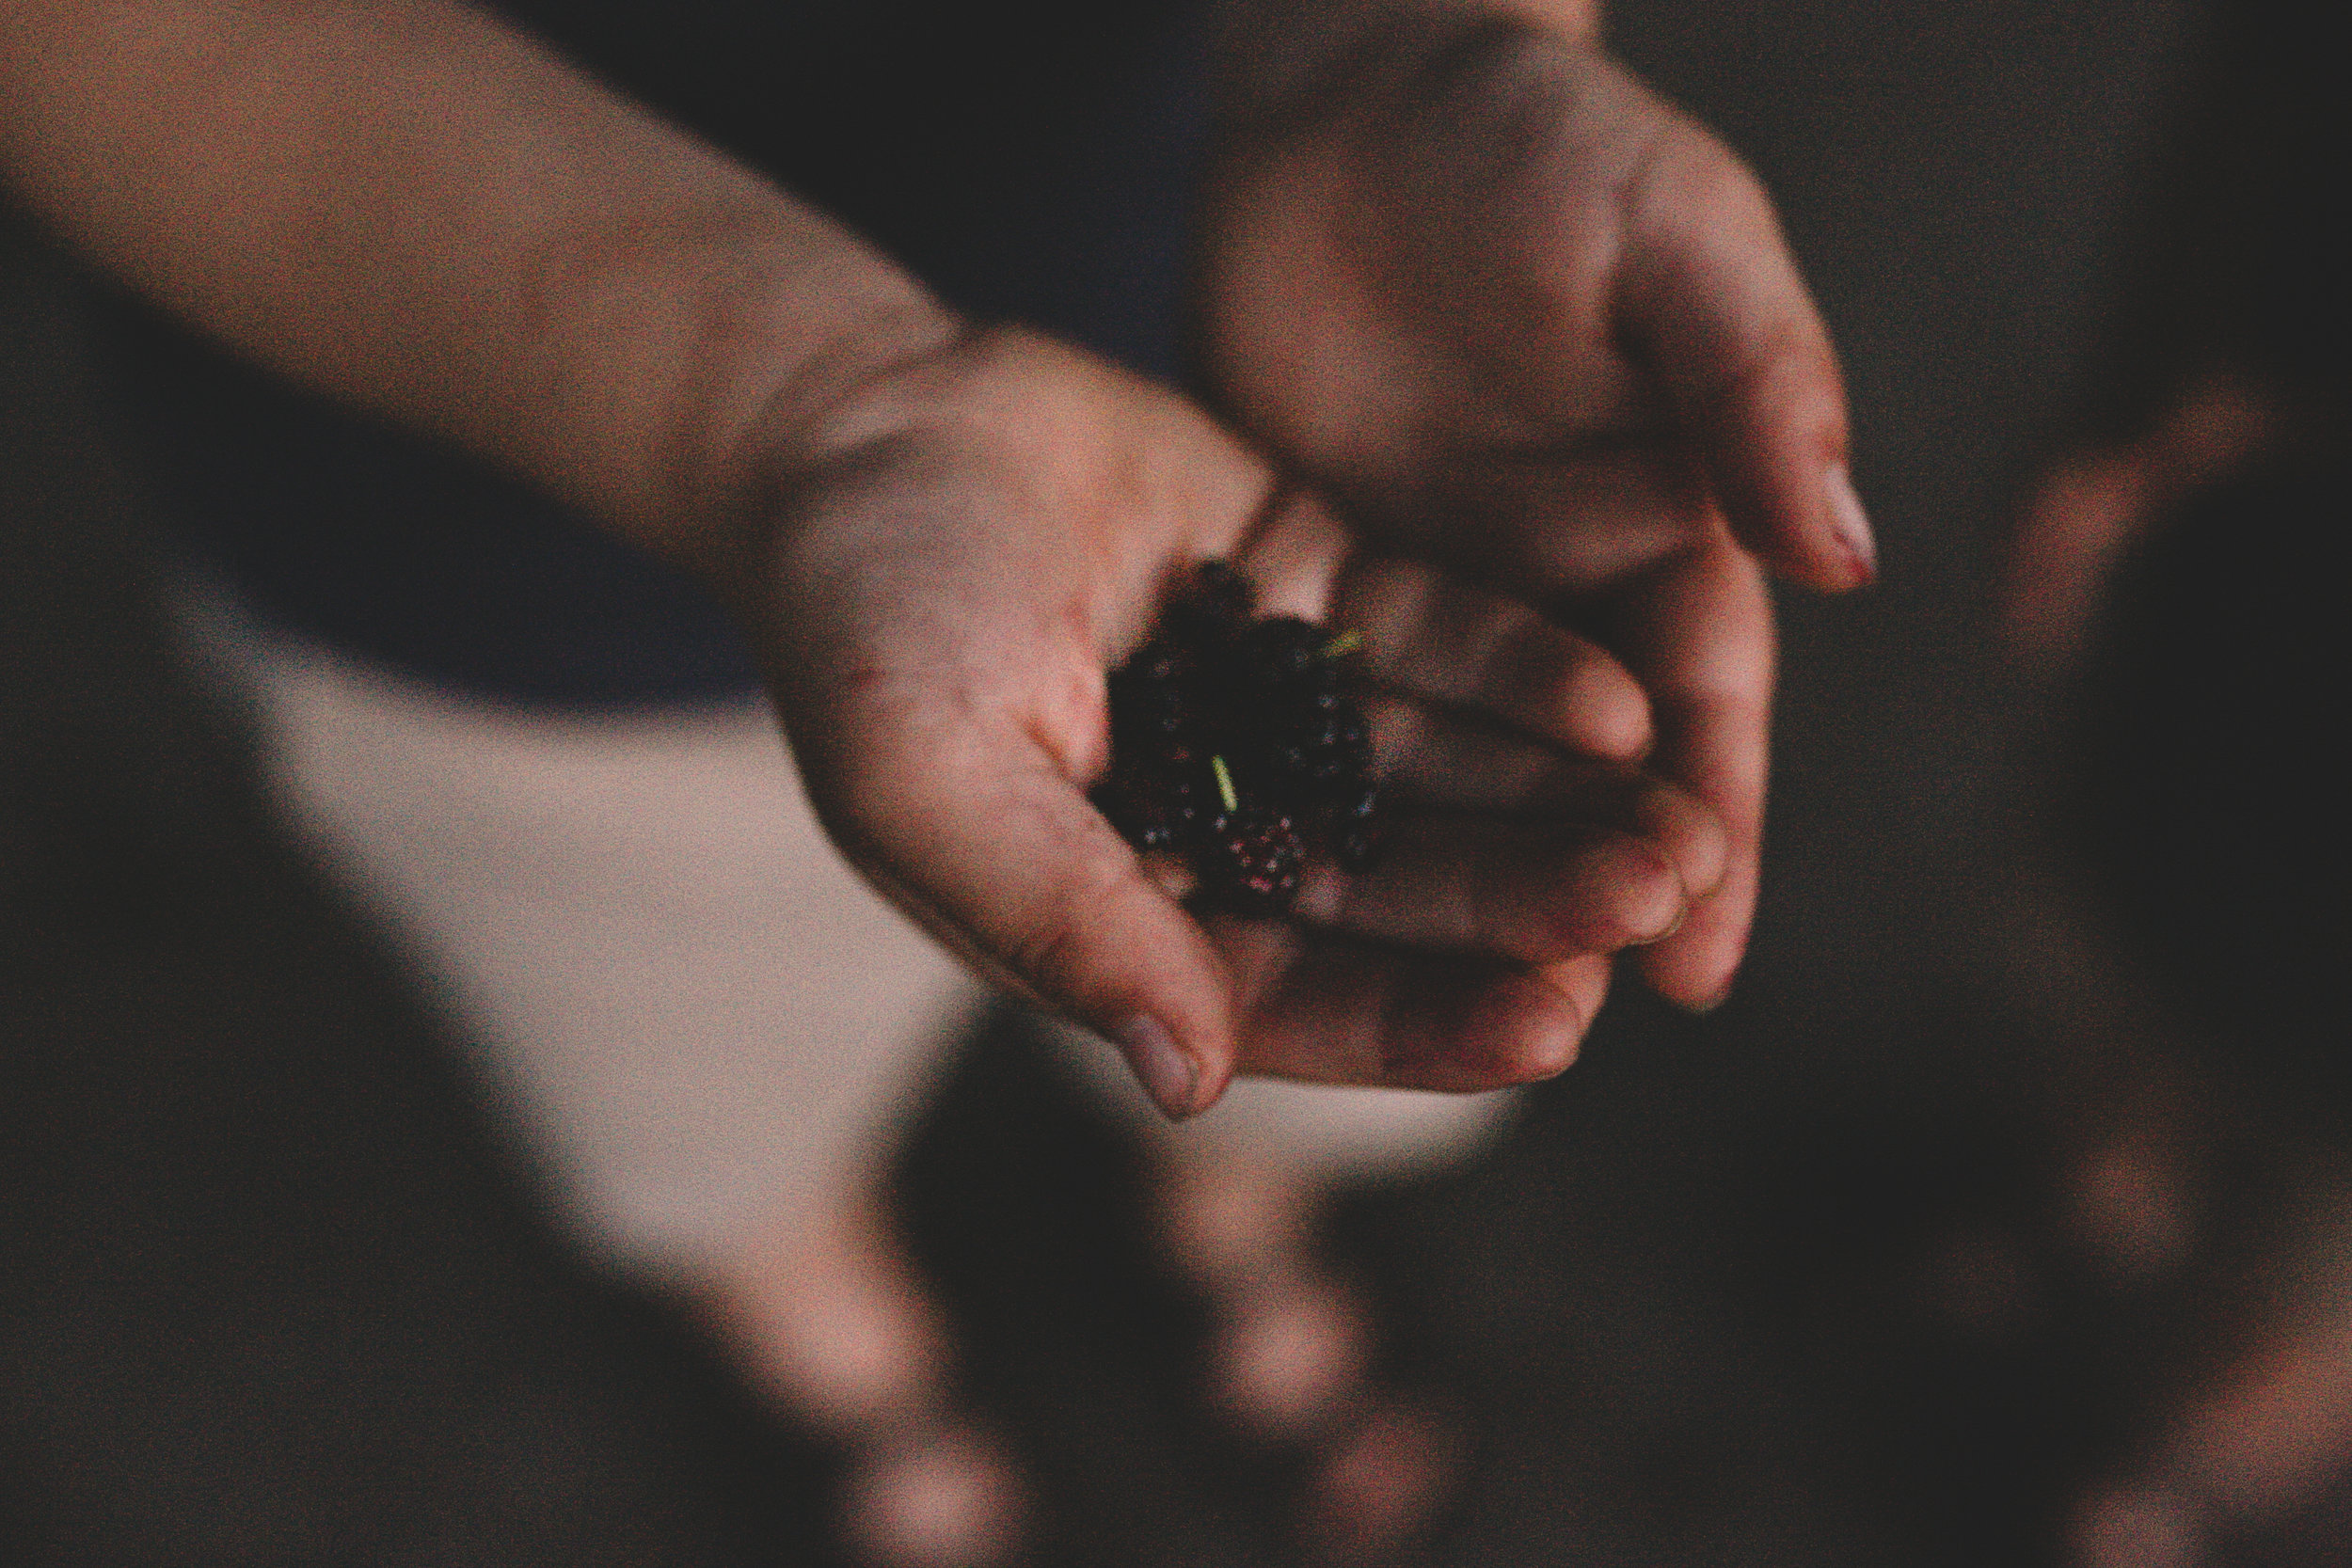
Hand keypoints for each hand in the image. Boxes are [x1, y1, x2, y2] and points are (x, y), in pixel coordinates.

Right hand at [729, 324, 1723, 1114]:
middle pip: (1400, 894)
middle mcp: (1222, 830)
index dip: (1424, 1023)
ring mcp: (1275, 711)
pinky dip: (1520, 675)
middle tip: (1654, 895)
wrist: (854, 416)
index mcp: (1127, 916)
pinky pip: (1435, 644)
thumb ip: (1059, 919)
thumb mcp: (929, 779)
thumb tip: (1187, 1084)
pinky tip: (1613, 702)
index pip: (1298, 1001)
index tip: (1550, 1030)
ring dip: (1556, 802)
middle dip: (1526, 905)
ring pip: (1440, 777)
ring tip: (1680, 817)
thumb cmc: (856, 617)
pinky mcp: (1314, 590)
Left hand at [1198, 17, 1871, 1009]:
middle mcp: (1558, 592)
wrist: (1357, 95)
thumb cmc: (1545, 140)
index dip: (1710, 826)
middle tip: (1571, 1018)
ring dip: (1460, 883)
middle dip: (1583, 893)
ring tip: (1448, 1002)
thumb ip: (1756, 386)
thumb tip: (1848, 556)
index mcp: (1670, 529)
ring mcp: (1435, 597)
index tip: (1702, 952)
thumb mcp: (1676, 242)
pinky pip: (1324, 713)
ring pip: (1455, 772)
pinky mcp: (1315, 578)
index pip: (1704, 708)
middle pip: (1582, 775)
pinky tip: (1307, 897)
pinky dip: (1330, 802)